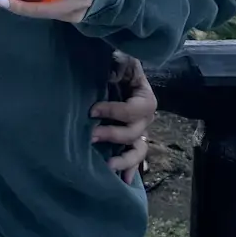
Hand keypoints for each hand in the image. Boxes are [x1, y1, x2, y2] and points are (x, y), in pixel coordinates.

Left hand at [92, 52, 155, 184]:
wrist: (114, 66)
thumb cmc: (117, 60)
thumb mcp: (120, 55)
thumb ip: (118, 61)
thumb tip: (111, 72)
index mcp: (145, 96)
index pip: (134, 109)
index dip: (114, 111)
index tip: (92, 110)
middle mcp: (145, 117)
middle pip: (134, 132)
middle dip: (113, 135)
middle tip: (91, 136)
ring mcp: (139, 129)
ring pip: (138, 149)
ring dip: (124, 158)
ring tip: (108, 166)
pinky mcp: (130, 138)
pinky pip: (135, 156)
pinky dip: (130, 169)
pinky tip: (123, 180)